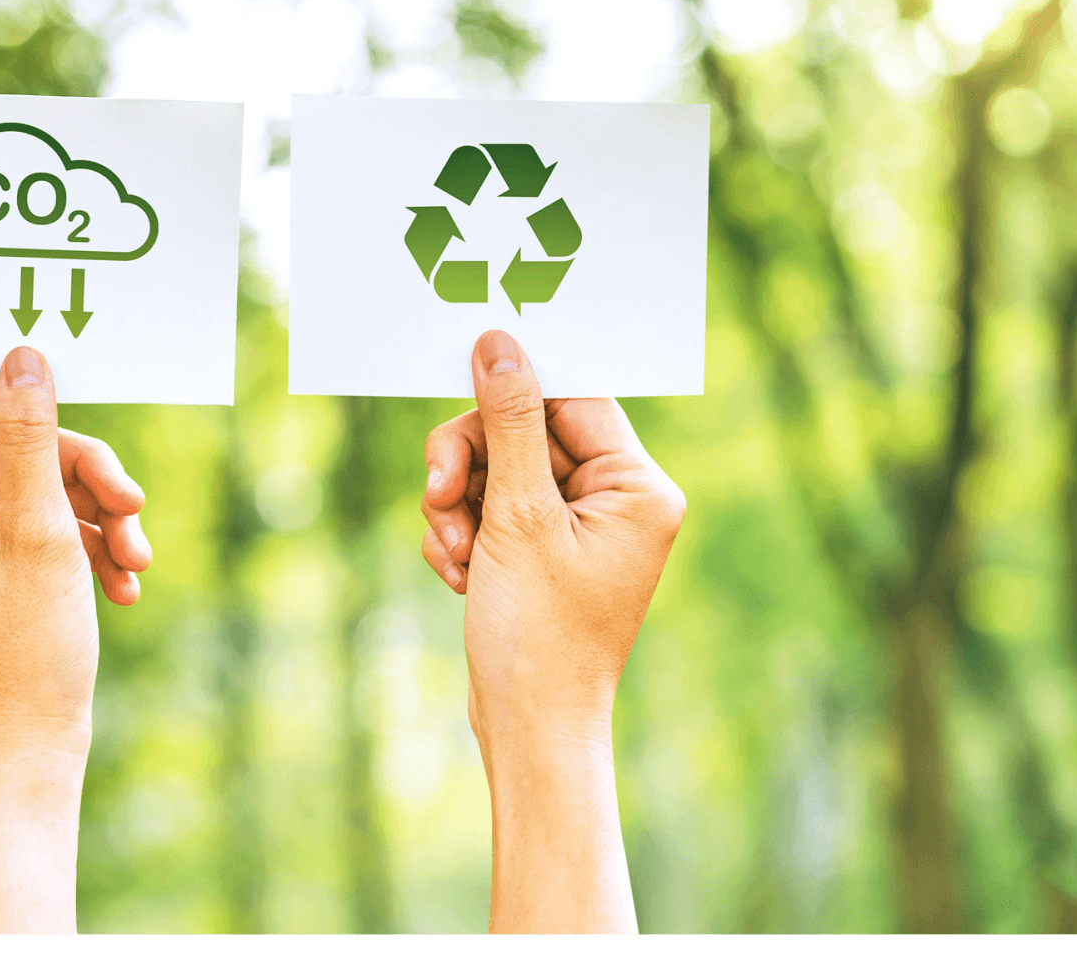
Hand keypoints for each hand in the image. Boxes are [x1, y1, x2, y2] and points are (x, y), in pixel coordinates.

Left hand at [0, 345, 148, 932]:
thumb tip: (23, 358)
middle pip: (4, 455)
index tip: (68, 385)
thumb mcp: (41, 535)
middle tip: (133, 505)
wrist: (29, 762)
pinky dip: (78, 548)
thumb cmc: (26, 658)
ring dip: (91, 517)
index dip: (8, 394)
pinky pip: (29, 533)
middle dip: (78, 478)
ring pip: (29, 494)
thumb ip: (36, 440)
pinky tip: (124, 582)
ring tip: (136, 558)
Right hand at [419, 329, 685, 932]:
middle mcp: (617, 502)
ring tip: (451, 552)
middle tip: (439, 497)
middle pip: (525, 431)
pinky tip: (455, 574)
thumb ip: (507, 422)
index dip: (511, 396)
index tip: (463, 397)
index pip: (571, 399)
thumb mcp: (516, 516)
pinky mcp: (542, 553)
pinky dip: (462, 533)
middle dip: (472, 465)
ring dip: (458, 504)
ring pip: (497, 469)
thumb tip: (500, 344)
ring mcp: (578, 530)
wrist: (528, 731)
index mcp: (637, 487)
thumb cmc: (538, 635)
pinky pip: (490, 508)